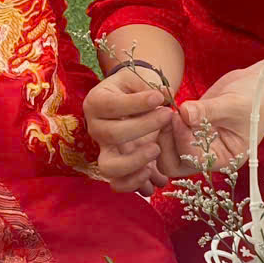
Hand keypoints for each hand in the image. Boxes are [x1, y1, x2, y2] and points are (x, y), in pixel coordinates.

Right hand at [83, 67, 175, 193]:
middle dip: (143, 127)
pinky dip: (136, 183)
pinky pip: (118, 184)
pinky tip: (154, 173)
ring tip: (157, 149)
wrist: (130, 102)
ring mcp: (104, 150)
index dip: (136, 103)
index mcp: (97, 103)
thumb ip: (149, 85)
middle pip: (111, 135)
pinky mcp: (117, 167)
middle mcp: (96, 129)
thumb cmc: (134, 88)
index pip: (111, 106)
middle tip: (167, 116)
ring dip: (135, 162)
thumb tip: (165, 95)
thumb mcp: (137, 78)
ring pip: (109, 167)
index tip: (159, 98)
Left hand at [164, 62, 263, 178]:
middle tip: (169, 117)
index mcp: (224, 159)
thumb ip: (208, 110)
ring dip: (162, 133)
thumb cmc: (256, 98)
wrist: (260, 85)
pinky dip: (163, 124)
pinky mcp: (189, 128)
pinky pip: (168, 133)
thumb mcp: (234, 105)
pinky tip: (165, 107)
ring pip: (166, 151)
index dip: (182, 140)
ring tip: (167, 111)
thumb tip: (184, 113)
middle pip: (174, 164)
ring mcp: (197, 142)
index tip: (180, 116)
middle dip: (166, 143)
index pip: (194, 160)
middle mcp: (208, 156)